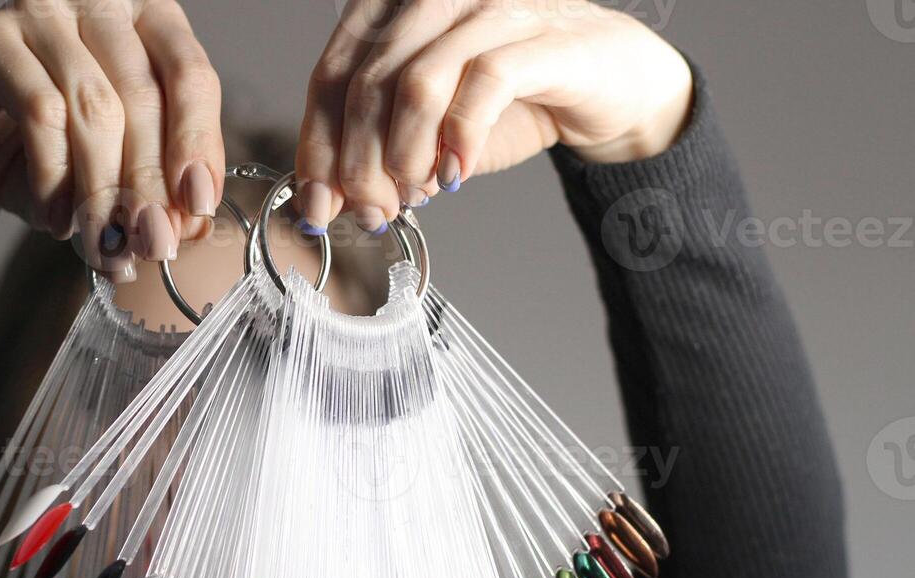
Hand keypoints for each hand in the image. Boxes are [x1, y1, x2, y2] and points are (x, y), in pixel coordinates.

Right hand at [0, 0, 224, 278]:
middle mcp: (97, 3)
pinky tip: (55, 218)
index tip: (196, 207)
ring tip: (101, 240)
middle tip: (150, 243)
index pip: (189, 76)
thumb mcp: (113, 173)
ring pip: (94, 107)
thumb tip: (192, 226)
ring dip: (102, 189)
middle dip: (149, 183)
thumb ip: (156, 187)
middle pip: (143, 95)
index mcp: (144, 20)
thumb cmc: (37, 160)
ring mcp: (40, 12)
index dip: (197, 144)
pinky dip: (53, 177)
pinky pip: (40, 111)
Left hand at [294, 0, 693, 230]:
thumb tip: (323, 203)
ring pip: (415, 83)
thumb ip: (376, 155)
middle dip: (359, 164)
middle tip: (370, 212)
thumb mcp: (427, 133)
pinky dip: (460, 142)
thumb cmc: (510, 100)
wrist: (606, 84)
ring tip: (414, 196)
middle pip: (366, 84)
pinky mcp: (540, 37)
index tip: (316, 206)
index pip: (332, 77)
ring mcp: (490, 9)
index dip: (318, 146)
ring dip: (404, 156)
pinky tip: (455, 177)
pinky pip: (482, 86)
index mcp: (395, 8)